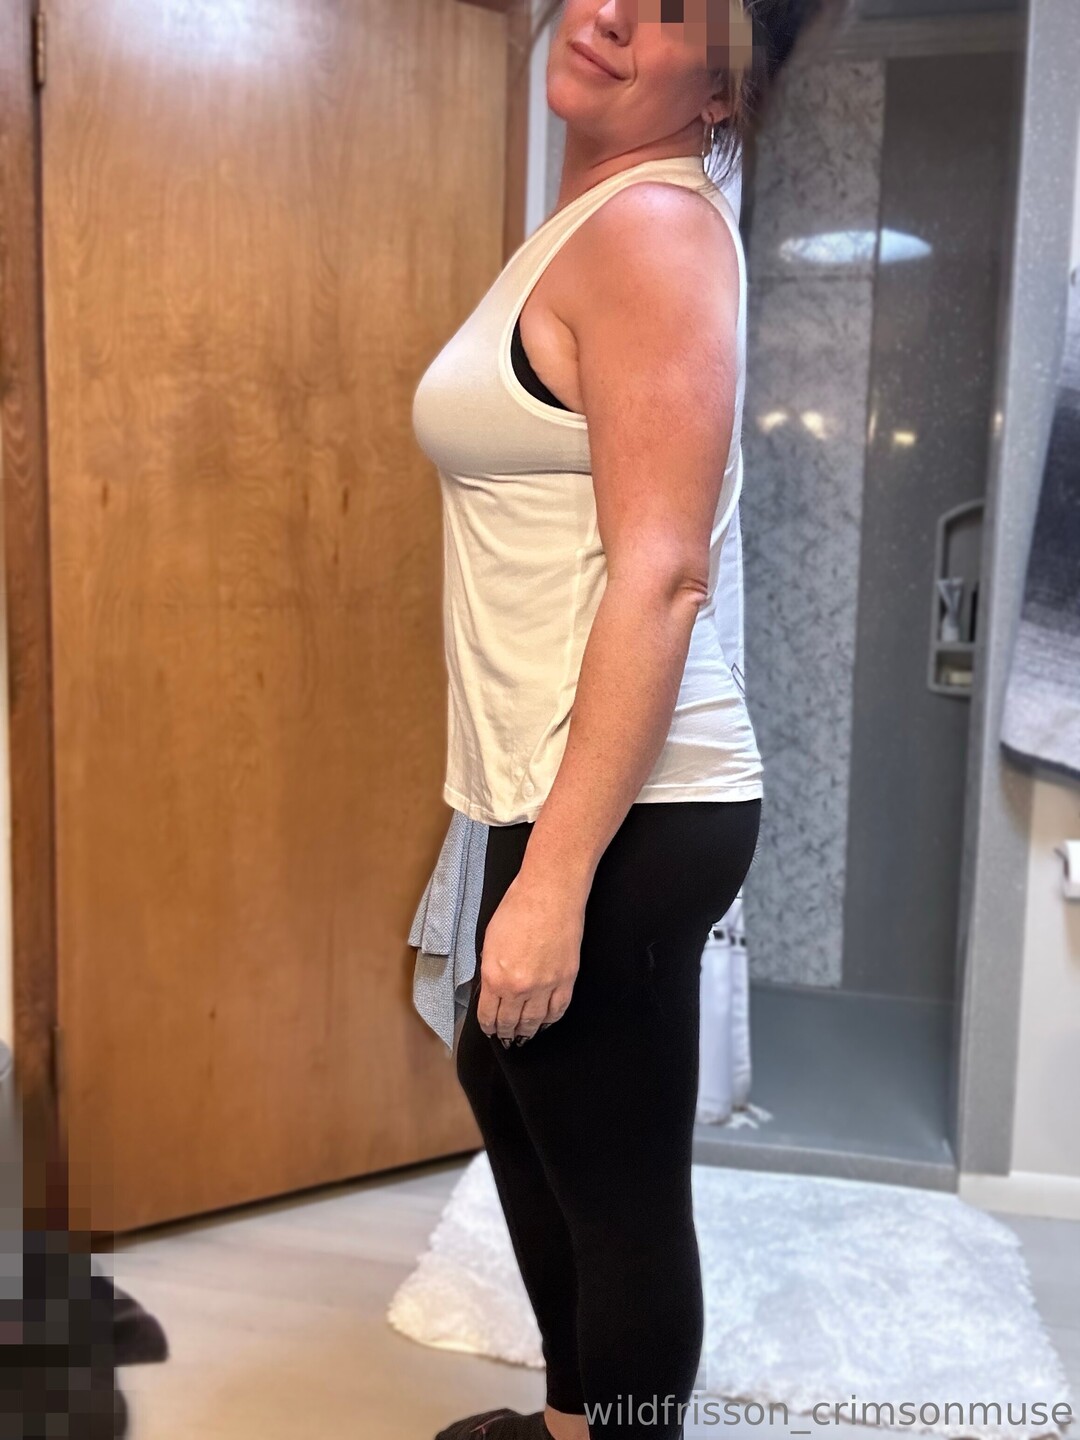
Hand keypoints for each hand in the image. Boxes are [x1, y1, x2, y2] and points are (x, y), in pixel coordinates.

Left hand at [477, 871, 583, 1044]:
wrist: (549, 894)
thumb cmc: (517, 908)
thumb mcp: (489, 941)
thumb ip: (490, 969)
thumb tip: (493, 988)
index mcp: (496, 977)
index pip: (489, 1015)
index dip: (488, 1026)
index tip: (490, 1030)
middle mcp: (520, 987)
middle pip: (511, 1022)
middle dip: (506, 1033)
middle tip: (506, 1038)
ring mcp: (546, 985)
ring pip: (535, 1022)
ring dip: (528, 1032)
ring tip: (524, 1037)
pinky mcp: (566, 979)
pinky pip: (557, 1010)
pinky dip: (550, 1021)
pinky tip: (545, 1023)